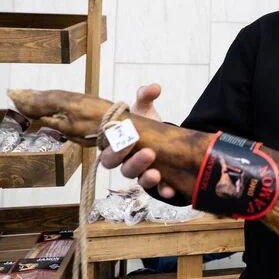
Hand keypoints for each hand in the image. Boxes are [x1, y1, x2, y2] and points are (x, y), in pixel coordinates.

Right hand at [99, 83, 174, 197]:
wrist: (163, 137)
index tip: (126, 137)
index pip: (107, 149)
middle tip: (147, 153)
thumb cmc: (145, 124)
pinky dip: (163, 191)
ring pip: (137, 179)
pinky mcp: (156, 182)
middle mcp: (124, 161)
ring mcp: (140, 173)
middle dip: (131, 161)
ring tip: (156, 173)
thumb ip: (145, 97)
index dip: (114, 147)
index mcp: (116, 144)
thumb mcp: (144, 109)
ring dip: (146, 178)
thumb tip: (153, 88)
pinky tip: (171, 190)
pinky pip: (157, 190)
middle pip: (120, 167)